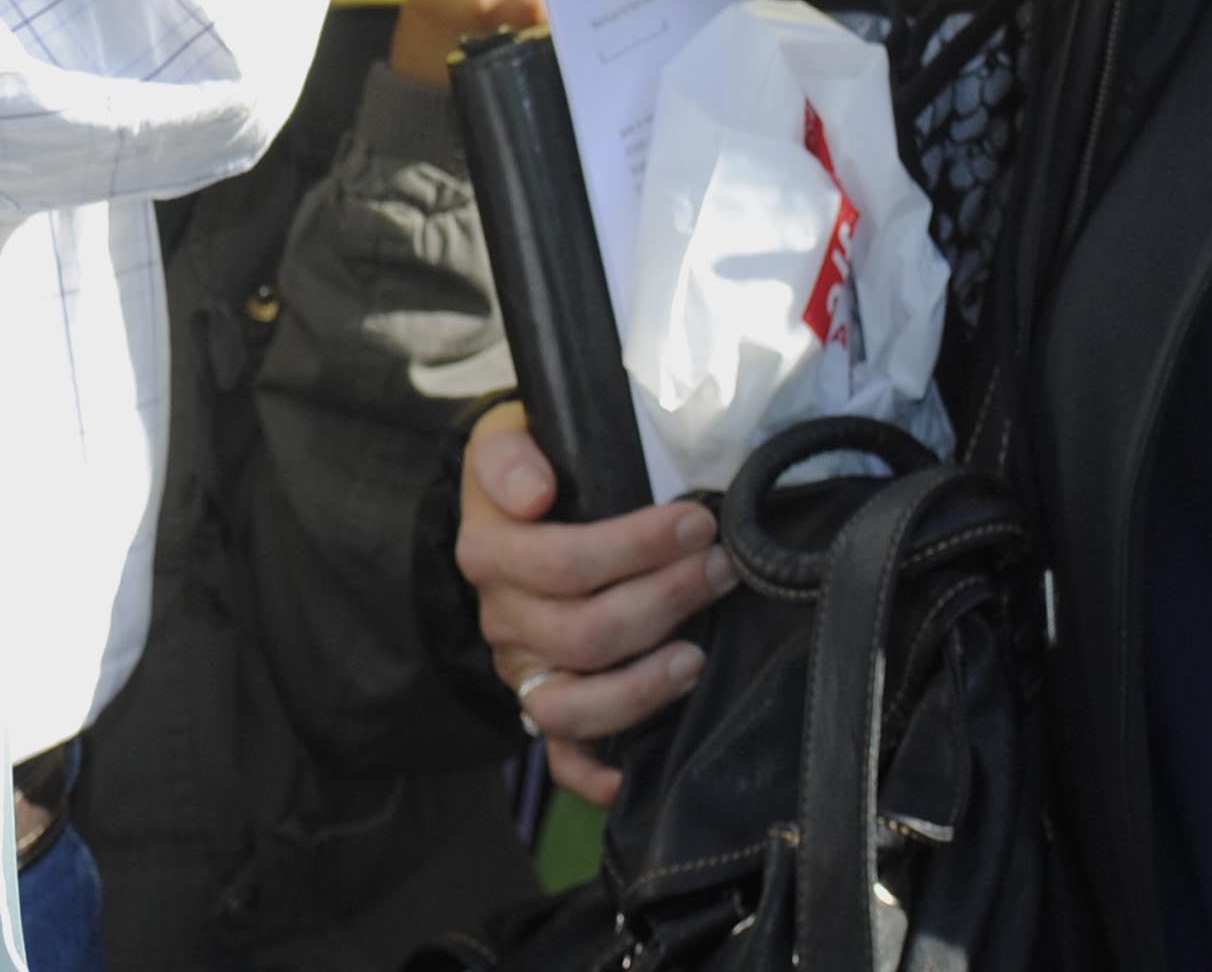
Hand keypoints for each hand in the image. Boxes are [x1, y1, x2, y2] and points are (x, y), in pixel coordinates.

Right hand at [457, 403, 733, 802]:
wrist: (509, 512)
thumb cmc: (531, 469)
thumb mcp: (506, 435)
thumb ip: (508, 453)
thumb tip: (534, 494)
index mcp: (488, 550)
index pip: (561, 562)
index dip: (635, 547)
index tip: (698, 522)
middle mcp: (501, 619)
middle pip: (582, 634)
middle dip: (665, 601)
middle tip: (722, 570)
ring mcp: (522, 670)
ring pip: (569, 706)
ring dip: (641, 688)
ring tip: (698, 659)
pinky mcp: (543, 707)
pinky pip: (562, 759)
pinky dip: (597, 776)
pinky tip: (637, 776)